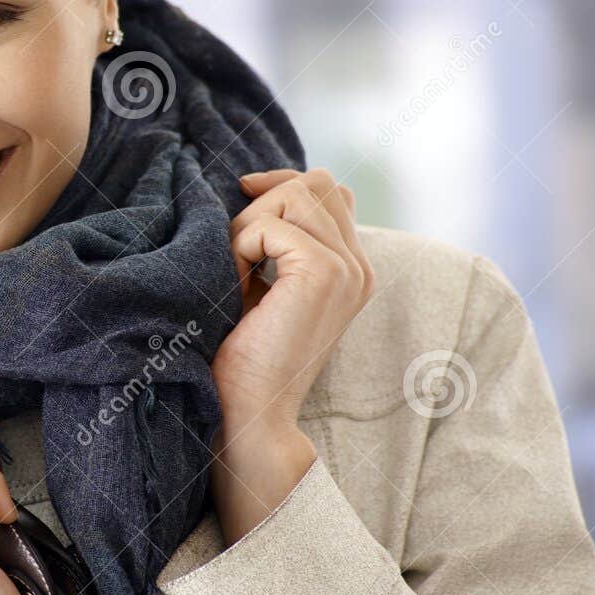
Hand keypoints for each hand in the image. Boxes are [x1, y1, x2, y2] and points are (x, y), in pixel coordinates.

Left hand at [208, 168, 373, 540]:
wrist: (251, 412)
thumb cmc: (245, 354)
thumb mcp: (266, 284)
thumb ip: (277, 240)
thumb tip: (256, 185)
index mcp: (351, 268)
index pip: (329, 189)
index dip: (283, 182)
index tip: (242, 195)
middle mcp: (359, 265)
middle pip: (314, 183)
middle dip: (264, 202)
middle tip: (235, 252)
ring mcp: (347, 268)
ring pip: (295, 194)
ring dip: (250, 224)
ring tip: (236, 270)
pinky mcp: (324, 274)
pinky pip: (273, 225)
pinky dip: (242, 245)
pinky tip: (236, 283)